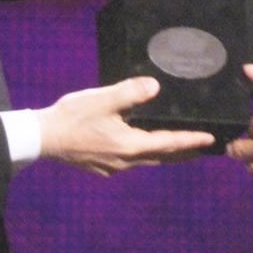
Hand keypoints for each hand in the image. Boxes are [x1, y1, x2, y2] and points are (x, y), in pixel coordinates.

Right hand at [38, 77, 214, 175]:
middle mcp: (125, 161)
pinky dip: (144, 153)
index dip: (190, 140)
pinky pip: (131, 161)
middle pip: (161, 156)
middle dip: (182, 151)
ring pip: (146, 160)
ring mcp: (112, 167)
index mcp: (129, 145)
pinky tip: (140, 145)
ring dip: (163, 153)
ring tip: (177, 145)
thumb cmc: (73, 116)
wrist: (44, 138)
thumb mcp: (103, 98)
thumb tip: (155, 86)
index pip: (168, 143)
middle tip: (201, 146)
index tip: (209, 139)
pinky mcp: (102, 166)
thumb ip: (130, 92)